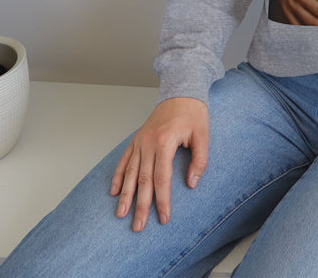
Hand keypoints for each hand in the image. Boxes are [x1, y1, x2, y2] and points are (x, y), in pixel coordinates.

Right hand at [111, 97, 208, 231]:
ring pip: (130, 172)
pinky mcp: (137, 139)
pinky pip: (124, 160)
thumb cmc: (193, 113)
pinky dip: (118, 176)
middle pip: (143, 179)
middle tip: (138, 226)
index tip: (163, 217)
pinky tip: (114, 191)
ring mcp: (140, 141)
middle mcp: (149, 143)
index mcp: (165, 142)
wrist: (181, 91)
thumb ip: (200, 160)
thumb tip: (191, 184)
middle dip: (140, 205)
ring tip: (121, 214)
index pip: (162, 178)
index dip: (162, 200)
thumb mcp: (203, 135)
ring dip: (125, 195)